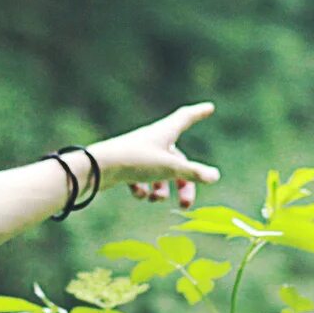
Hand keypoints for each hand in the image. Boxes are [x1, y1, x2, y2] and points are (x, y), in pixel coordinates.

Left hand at [91, 103, 220, 210]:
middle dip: (183, 184)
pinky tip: (138, 194)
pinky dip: (142, 189)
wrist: (98, 168)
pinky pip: (141, 179)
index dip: (199, 113)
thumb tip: (215, 176)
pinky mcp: (126, 165)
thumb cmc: (136, 161)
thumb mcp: (169, 168)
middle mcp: (153, 140)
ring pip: (160, 172)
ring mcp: (139, 153)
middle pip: (177, 160)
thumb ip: (193, 173)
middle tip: (185, 205)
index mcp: (165, 132)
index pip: (186, 118)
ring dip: (161, 190)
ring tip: (155, 200)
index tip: (209, 107)